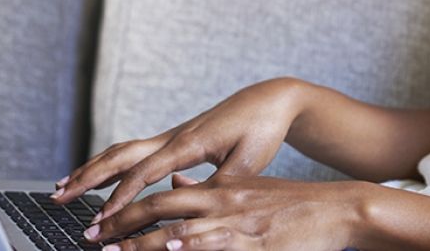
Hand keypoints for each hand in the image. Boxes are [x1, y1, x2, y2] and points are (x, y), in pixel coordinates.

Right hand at [54, 78, 306, 218]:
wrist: (269, 100)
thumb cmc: (261, 130)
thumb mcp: (248, 162)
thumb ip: (221, 184)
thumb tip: (192, 202)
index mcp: (188, 143)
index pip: (145, 173)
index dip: (120, 198)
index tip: (100, 220)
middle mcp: (173, 136)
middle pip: (120, 156)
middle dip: (88, 178)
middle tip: (58, 198)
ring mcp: (171, 135)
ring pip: (122, 151)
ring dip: (92, 169)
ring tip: (63, 187)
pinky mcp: (175, 138)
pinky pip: (134, 151)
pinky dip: (111, 164)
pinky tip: (98, 176)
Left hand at [81, 173, 361, 250]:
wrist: (338, 208)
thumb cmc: (294, 205)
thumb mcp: (248, 188)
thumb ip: (210, 187)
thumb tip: (176, 184)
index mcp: (220, 188)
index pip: (163, 196)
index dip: (128, 208)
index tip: (100, 222)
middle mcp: (224, 201)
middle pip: (162, 208)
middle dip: (123, 225)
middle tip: (91, 238)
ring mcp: (238, 222)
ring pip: (182, 230)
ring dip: (144, 243)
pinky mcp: (257, 242)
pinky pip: (217, 245)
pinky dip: (192, 247)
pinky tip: (173, 249)